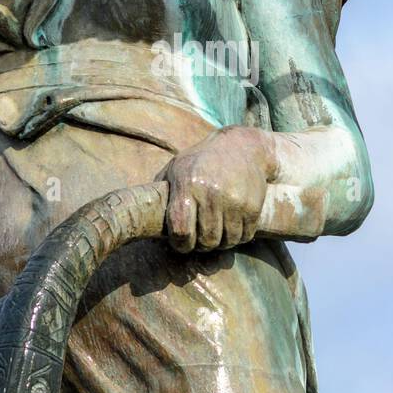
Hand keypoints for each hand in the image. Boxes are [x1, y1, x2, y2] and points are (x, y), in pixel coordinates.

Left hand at [159, 127, 276, 252]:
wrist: (241, 147)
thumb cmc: (201, 160)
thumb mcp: (176, 168)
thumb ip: (161, 193)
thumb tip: (140, 218)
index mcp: (187, 185)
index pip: (181, 231)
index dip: (180, 243)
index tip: (182, 242)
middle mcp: (211, 193)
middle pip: (205, 240)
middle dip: (201, 245)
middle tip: (201, 238)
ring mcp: (234, 201)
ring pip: (226, 242)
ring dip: (221, 242)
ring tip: (216, 232)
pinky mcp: (252, 206)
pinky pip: (244, 236)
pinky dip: (238, 237)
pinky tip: (231, 226)